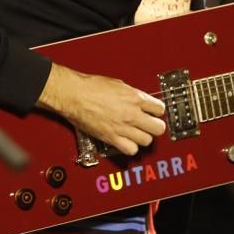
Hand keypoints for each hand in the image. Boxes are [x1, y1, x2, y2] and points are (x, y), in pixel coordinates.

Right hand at [37, 63, 165, 155]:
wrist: (74, 95)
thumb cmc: (91, 87)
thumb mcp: (119, 84)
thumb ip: (132, 95)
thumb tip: (139, 100)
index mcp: (135, 98)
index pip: (160, 109)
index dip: (157, 112)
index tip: (154, 113)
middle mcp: (132, 114)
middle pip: (159, 128)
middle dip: (155, 126)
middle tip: (149, 125)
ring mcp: (122, 127)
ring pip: (147, 141)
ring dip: (143, 138)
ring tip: (137, 134)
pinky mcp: (111, 138)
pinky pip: (131, 150)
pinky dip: (130, 147)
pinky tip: (126, 141)